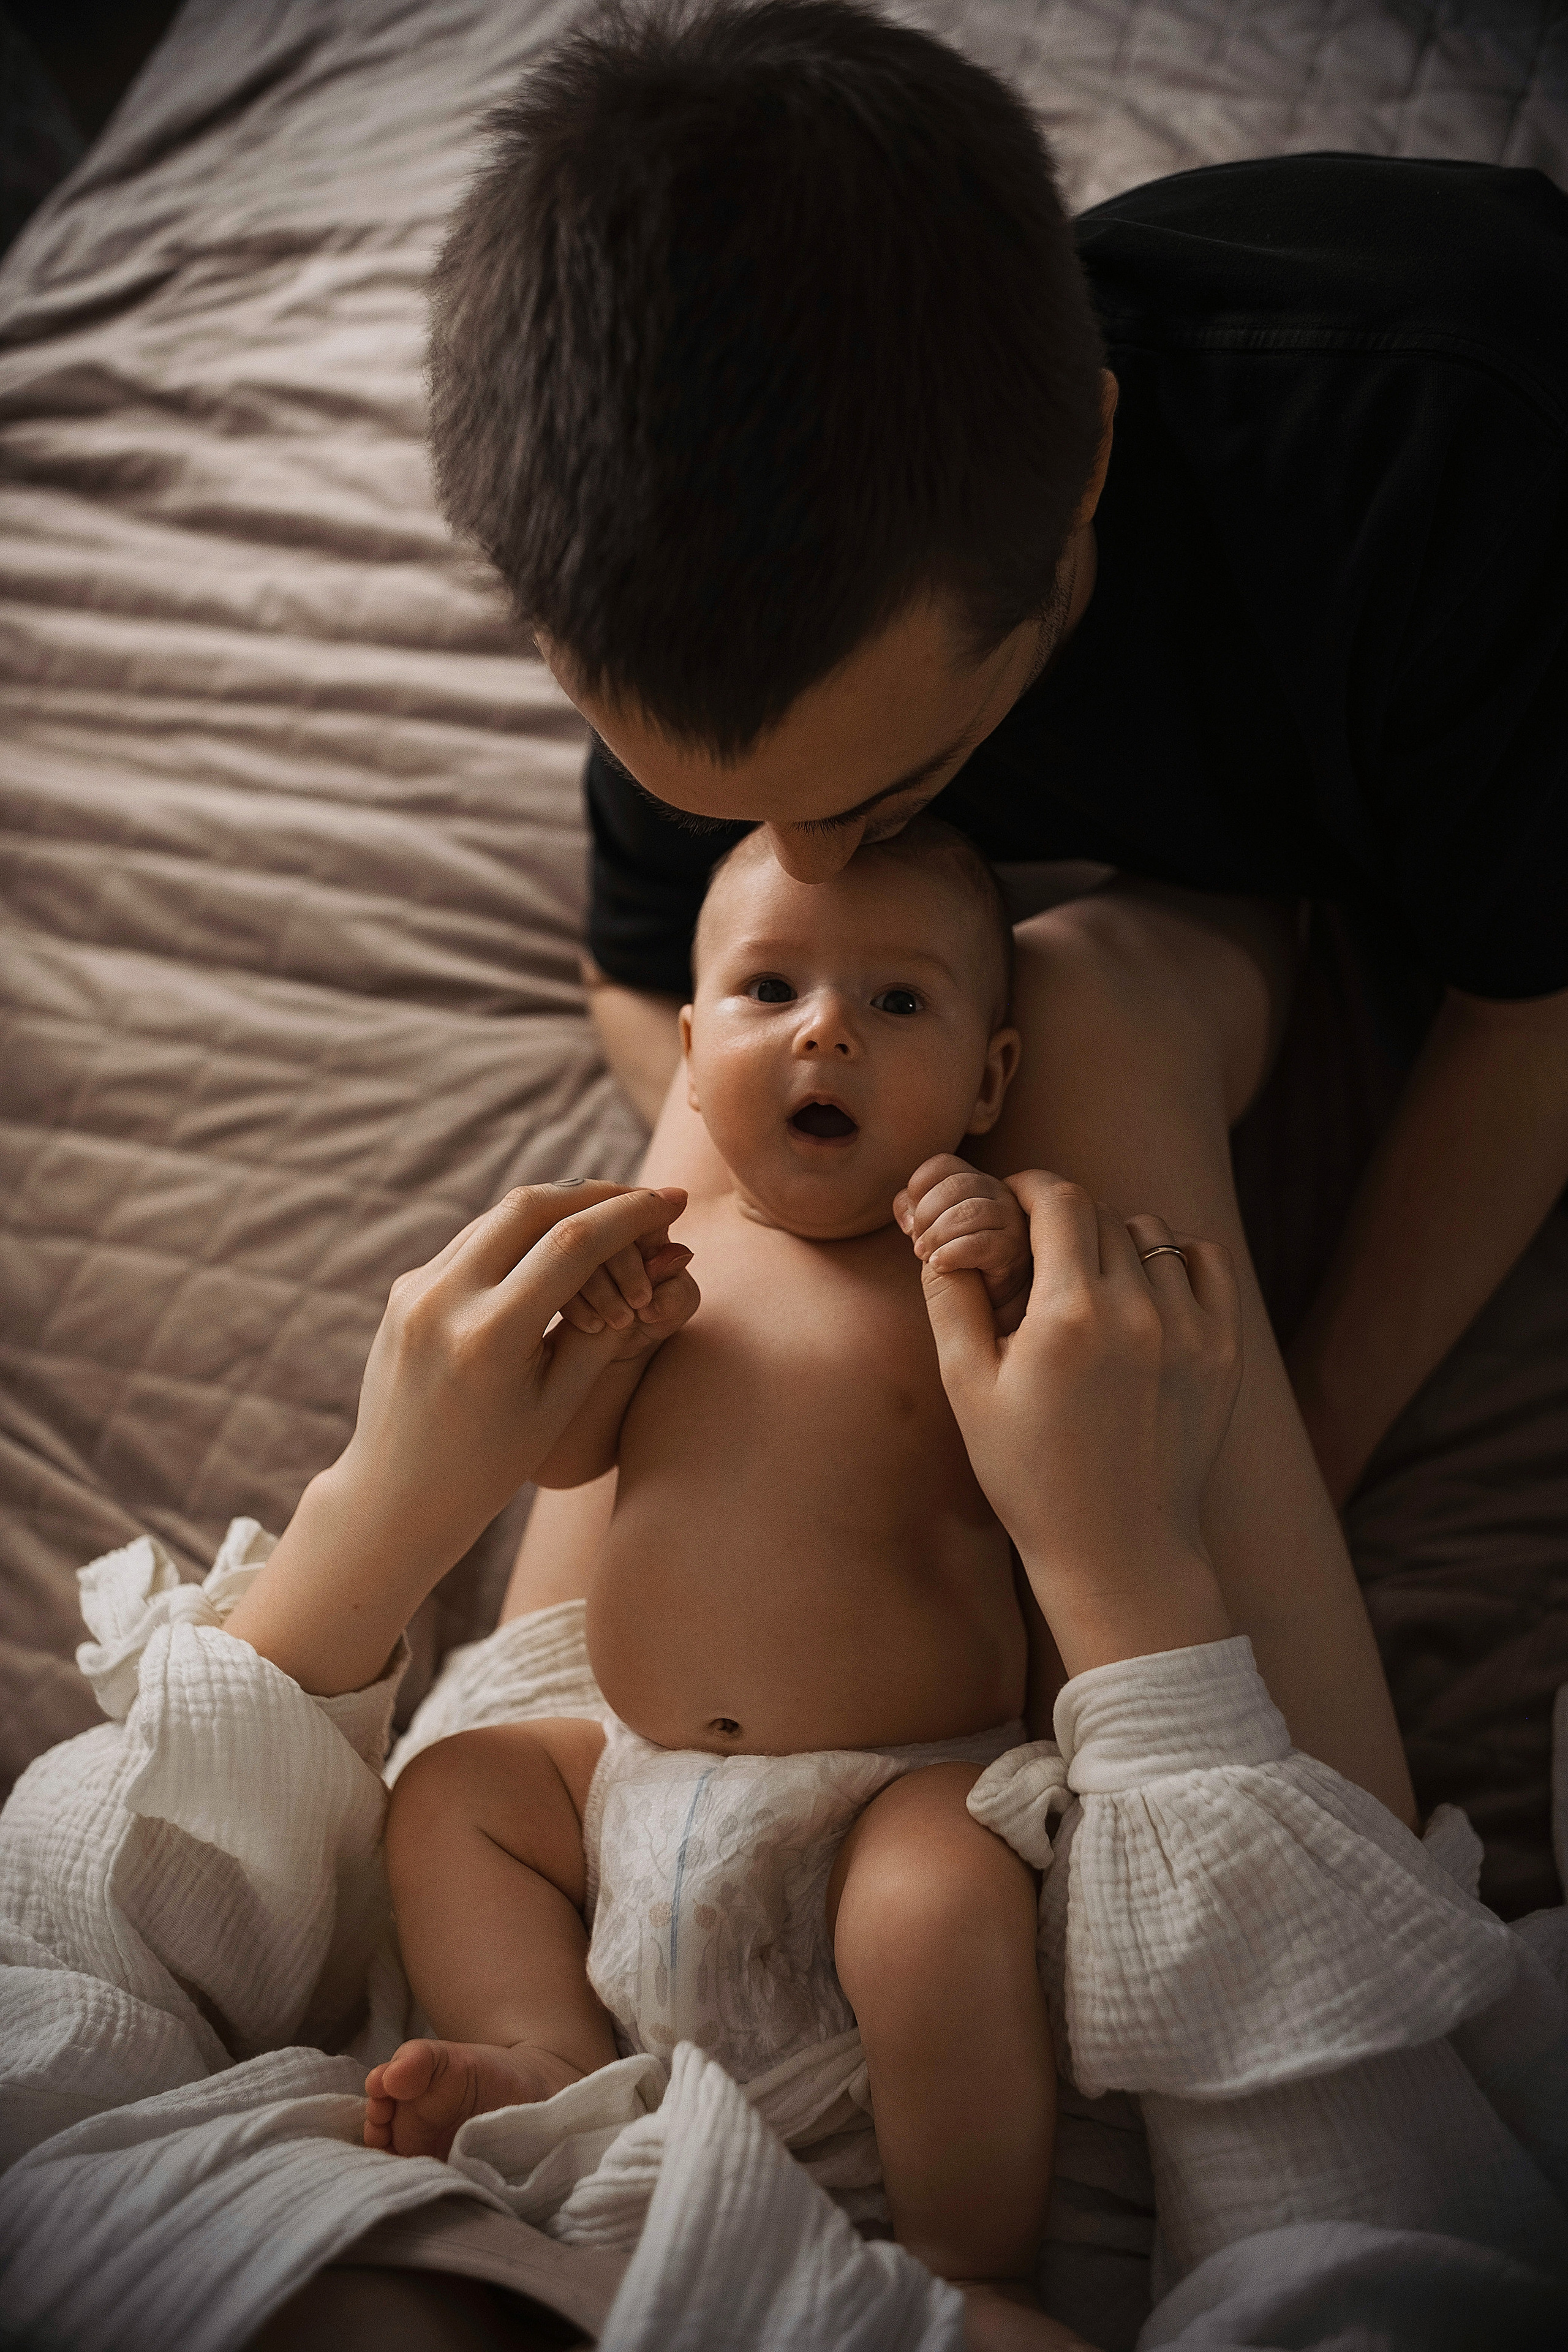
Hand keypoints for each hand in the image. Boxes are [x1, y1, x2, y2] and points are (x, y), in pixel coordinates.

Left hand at [225, 1182, 697, 1693]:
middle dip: (596, 1193)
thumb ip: (604, 1328)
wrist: (396, 1497)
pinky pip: (473, 1241)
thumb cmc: (492, 1465)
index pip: (572, 1244)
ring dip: (559, 1208)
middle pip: (532, 1207)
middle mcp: (443, 1300)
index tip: (673, 1201)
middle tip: (644, 1200)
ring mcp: (415, 1290)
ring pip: (498, 1216)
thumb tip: (655, 1258)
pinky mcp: (405, 1290)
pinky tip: (558, 1245)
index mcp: (488, 1337)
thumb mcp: (559, 1402)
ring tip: (610, 1220)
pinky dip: (522, 1233)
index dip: (630, 1215)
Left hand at [896, 1155, 1032, 1332]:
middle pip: (954, 1185)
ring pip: (969, 1211)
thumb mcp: (933, 1231)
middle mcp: (998, 1194)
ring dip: (937, 1235)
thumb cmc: (959, 1260)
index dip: (918, 1187)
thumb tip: (906, 1214)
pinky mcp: (1015, 1250)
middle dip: (926, 1215)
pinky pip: (980, 1243)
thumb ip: (915, 1213)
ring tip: (926, 1256)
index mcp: (975, 1182)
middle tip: (918, 1245)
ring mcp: (1011, 1220)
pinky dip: (952, 1253)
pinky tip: (940, 1265)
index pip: (943, 1165)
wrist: (992, 1302)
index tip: (911, 1219)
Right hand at [922, 1171, 1241, 1674]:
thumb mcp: (968, 1389)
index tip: (1009, 1201)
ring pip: (1151, 1234)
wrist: (1119, 1549)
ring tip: (1086, 1279)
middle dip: (1062, 1217)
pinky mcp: (1224, 1351)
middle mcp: (1138, 1311)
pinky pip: (1205, 1262)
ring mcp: (1190, 1329)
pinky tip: (1144, 1288)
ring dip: (1114, 1239)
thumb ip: (952, 1298)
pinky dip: (1174, 1258)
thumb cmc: (1030, 1475)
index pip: (1059, 1199)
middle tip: (1035, 1249)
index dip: (1028, 1187)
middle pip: (1101, 1213)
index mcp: (1070, 1315)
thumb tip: (944, 1234)